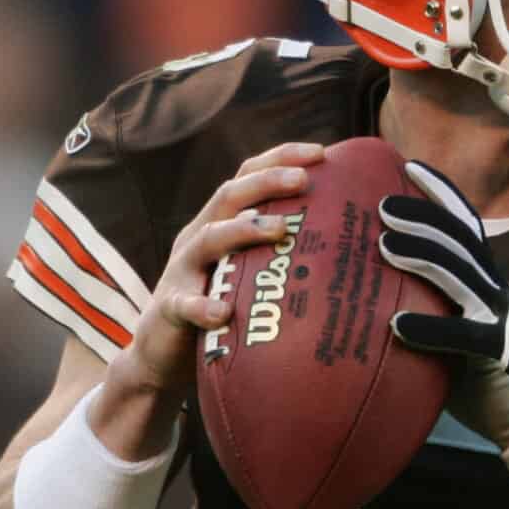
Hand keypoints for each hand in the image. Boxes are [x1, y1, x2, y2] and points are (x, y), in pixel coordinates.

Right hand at [110, 141, 323, 408]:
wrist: (160, 356)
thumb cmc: (220, 311)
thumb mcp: (248, 275)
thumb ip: (282, 256)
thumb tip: (348, 248)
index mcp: (219, 222)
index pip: (248, 176)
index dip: (280, 158)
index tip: (322, 153)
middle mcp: (198, 237)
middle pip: (229, 195)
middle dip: (267, 182)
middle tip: (304, 180)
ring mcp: (181, 270)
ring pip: (208, 239)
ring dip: (244, 230)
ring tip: (280, 229)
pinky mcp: (169, 308)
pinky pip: (185, 304)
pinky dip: (203, 306)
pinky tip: (223, 312)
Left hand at [377, 161, 508, 439]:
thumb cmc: (479, 376)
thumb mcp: (451, 330)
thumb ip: (422, 305)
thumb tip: (362, 290)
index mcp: (485, 278)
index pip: (465, 223)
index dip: (440, 192)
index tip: (408, 165)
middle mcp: (496, 289)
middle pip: (461, 239)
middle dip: (423, 216)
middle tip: (381, 205)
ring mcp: (501, 318)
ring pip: (462, 275)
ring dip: (423, 256)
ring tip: (384, 245)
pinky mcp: (501, 355)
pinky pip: (464, 336)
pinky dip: (430, 329)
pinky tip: (397, 327)